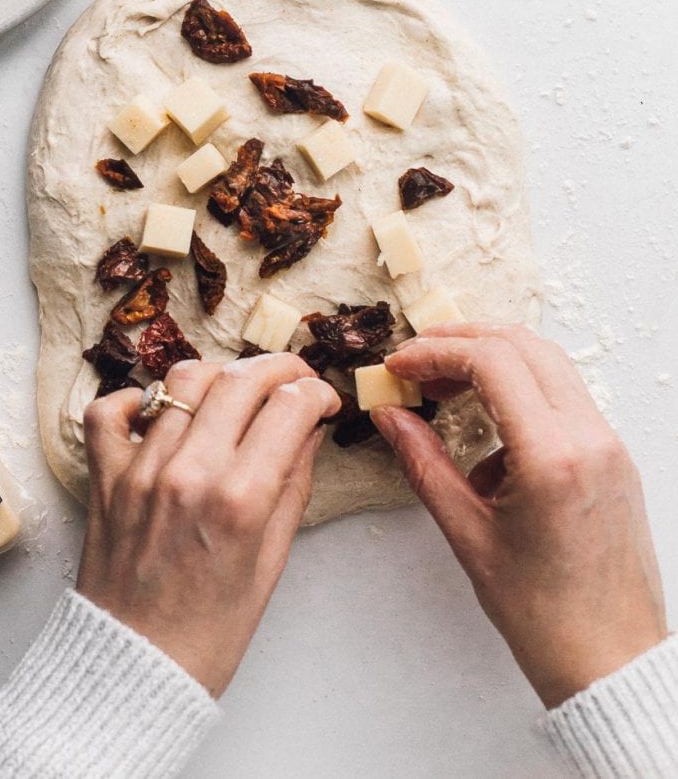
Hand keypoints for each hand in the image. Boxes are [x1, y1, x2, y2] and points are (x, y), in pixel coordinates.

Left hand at [77, 354, 339, 695]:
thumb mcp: (271, 561)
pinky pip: (111, 409)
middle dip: (277, 368)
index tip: (322, 399)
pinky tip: (164, 412)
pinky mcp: (104, 475)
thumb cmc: (209, 632)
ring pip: (182, 380)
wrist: (135, 668)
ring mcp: (141, 469)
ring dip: (219, 374)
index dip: (315, 393)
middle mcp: (189, 473)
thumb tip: (308, 430)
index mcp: (239, 500)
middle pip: (240, 379)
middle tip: (291, 380)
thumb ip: (291, 486)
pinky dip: (137, 398)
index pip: (289, 407)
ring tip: (235, 391)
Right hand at [374, 323, 667, 707]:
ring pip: (547, 364)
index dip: (435, 351)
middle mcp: (590, 437)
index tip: (399, 365)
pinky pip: (563, 398)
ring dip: (492, 361)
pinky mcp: (613, 456)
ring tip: (443, 388)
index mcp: (553, 456)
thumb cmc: (545, 615)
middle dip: (462, 341)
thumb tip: (391, 416)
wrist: (612, 661)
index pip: (493, 361)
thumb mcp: (468, 534)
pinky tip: (486, 437)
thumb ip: (424, 463)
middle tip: (417, 362)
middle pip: (523, 345)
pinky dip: (519, 394)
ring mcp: (608, 444)